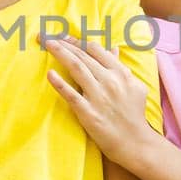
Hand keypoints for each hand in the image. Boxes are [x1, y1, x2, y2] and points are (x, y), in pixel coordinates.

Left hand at [42, 35, 153, 169]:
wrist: (135, 142)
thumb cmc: (134, 114)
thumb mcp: (134, 86)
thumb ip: (121, 66)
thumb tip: (113, 48)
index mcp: (120, 73)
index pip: (95, 49)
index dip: (77, 41)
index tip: (64, 37)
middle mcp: (110, 81)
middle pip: (82, 56)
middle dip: (63, 43)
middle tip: (47, 37)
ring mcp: (99, 96)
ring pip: (76, 68)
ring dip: (60, 53)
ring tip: (46, 44)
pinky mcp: (89, 112)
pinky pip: (71, 94)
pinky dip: (59, 83)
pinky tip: (49, 74)